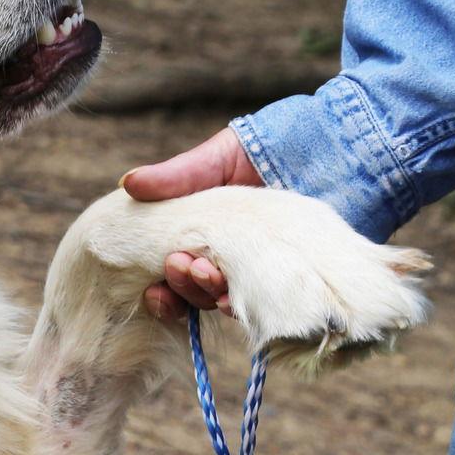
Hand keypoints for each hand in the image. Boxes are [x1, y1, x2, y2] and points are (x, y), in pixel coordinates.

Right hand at [120, 128, 263, 321]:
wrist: (326, 152)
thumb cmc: (265, 151)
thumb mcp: (215, 160)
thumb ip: (175, 176)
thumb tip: (128, 182)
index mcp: (202, 235)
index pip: (173, 272)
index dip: (162, 288)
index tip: (153, 288)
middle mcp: (225, 259)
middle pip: (193, 292)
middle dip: (182, 285)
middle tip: (182, 264)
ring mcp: (254, 270)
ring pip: (220, 300)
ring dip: (206, 292)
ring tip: (207, 271)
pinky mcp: (282, 278)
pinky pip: (255, 303)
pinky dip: (239, 303)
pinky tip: (234, 296)